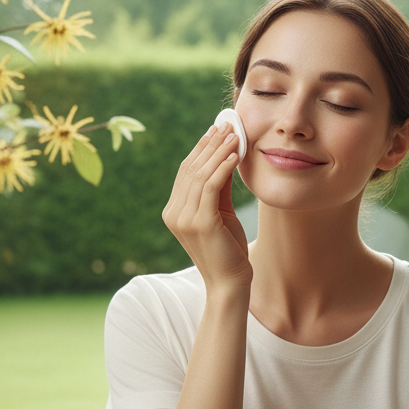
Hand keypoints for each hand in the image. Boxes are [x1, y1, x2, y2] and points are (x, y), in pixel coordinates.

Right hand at [162, 123, 251, 289]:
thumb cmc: (228, 248)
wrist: (230, 282)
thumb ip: (219, 186)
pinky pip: (211, 187)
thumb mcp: (220, 211)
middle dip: (210, 145)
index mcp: (174, 211)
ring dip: (219, 152)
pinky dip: (223, 167)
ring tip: (234, 136)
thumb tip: (225, 155)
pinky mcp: (200, 223)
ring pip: (201, 175)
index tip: (216, 130)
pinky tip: (235, 155)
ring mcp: (184, 219)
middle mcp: (174, 213)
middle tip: (227, 125)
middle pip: (191, 169)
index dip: (201, 148)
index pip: (186, 172)